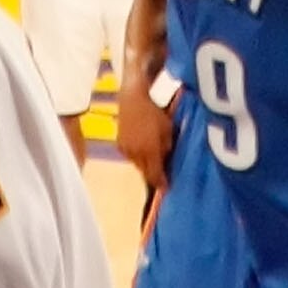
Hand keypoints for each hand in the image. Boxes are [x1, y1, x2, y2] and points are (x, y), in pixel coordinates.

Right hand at [115, 76, 173, 193]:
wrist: (132, 99)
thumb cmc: (154, 112)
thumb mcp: (168, 130)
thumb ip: (167, 147)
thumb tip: (166, 160)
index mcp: (149, 150)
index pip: (155, 174)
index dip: (161, 183)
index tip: (167, 189)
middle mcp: (136, 153)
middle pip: (145, 172)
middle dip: (153, 175)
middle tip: (162, 176)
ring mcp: (126, 150)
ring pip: (137, 165)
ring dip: (145, 165)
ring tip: (152, 160)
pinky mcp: (119, 144)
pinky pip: (130, 156)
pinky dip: (137, 156)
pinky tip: (142, 149)